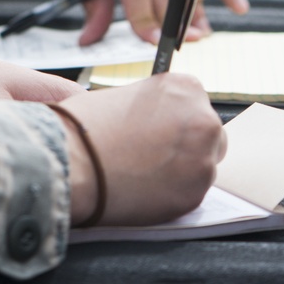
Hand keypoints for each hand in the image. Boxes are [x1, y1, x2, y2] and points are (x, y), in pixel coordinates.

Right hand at [56, 75, 226, 225]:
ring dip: (182, 170)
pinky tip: (146, 187)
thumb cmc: (90, 125)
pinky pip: (192, 193)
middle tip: (156, 153)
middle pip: (208, 134)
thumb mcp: (127, 95)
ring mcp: (202, 159)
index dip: (177, 118)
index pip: (196, 103)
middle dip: (187, 143)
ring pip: (202, 166)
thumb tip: (162, 119)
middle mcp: (203, 120)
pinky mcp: (195, 195)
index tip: (163, 129)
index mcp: (185, 88)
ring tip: (146, 172)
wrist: (75, 161)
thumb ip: (155, 104)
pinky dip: (174, 192)